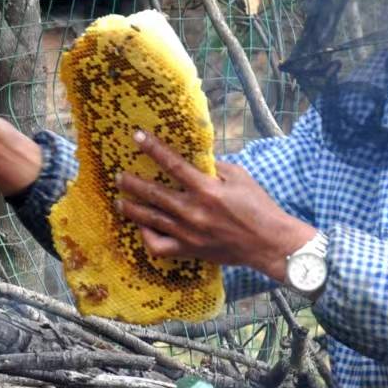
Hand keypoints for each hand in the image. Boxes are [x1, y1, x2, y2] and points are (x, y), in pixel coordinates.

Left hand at [115, 130, 314, 281]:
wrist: (269, 244)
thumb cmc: (258, 207)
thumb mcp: (240, 178)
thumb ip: (215, 167)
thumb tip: (195, 158)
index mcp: (207, 190)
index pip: (174, 165)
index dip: (154, 149)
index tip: (137, 137)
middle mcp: (193, 212)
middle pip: (153, 194)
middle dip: (131, 183)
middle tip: (118, 175)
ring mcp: (189, 233)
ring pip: (150, 220)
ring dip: (131, 209)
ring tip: (120, 201)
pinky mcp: (189, 250)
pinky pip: (159, 246)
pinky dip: (146, 237)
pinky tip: (142, 227)